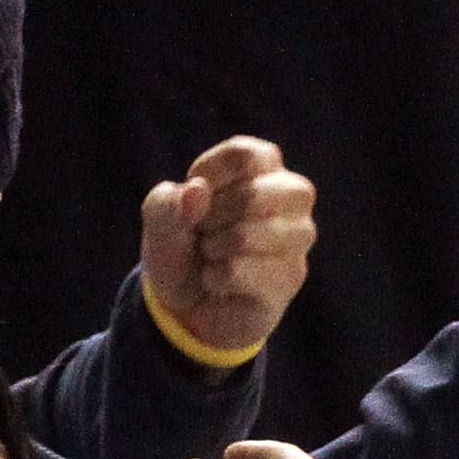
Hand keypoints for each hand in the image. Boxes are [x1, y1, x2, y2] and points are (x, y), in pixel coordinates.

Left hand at [141, 137, 318, 360]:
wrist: (189, 303)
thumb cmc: (183, 247)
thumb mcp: (160, 220)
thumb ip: (168, 202)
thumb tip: (197, 192)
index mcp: (264, 165)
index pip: (244, 155)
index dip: (209, 176)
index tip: (193, 195)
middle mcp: (291, 194)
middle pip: (252, 195)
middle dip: (211, 218)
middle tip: (204, 231)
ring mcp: (298, 235)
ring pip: (247, 236)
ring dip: (213, 249)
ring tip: (212, 254)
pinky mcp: (291, 276)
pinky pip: (240, 272)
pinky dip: (215, 277)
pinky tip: (219, 279)